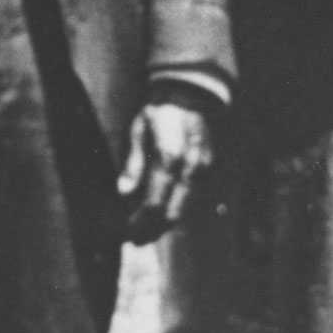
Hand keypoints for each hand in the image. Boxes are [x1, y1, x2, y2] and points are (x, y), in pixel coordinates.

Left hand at [118, 93, 216, 242]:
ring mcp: (204, 171)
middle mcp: (191, 168)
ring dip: (164, 225)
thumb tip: (123, 192)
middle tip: (134, 239)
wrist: (191, 93)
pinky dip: (175, 210)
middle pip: (172, 215)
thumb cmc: (160, 111)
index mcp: (170, 158)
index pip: (155, 205)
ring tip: (144, 231)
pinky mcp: (209, 170)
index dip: (140, 224)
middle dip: (152, 231)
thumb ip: (134, 163)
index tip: (125, 233)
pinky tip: (160, 214)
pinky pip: (191, 199)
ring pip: (184, 211)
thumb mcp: (139, 131)